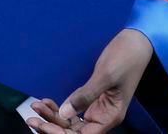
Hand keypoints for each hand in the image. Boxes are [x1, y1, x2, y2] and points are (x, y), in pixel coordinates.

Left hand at [26, 28, 152, 132]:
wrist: (135, 42)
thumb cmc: (126, 58)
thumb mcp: (105, 77)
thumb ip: (86, 95)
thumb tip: (64, 113)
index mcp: (111, 116)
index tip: (45, 126)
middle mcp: (104, 116)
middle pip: (75, 131)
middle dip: (53, 127)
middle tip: (32, 119)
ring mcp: (97, 108)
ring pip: (71, 122)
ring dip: (52, 117)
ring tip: (35, 107)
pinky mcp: (92, 98)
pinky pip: (72, 110)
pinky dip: (58, 108)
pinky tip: (45, 102)